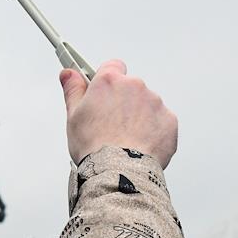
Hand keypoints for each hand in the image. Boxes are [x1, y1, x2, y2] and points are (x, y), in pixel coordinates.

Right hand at [60, 59, 177, 167]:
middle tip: (111, 124)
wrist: (119, 171)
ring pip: (146, 105)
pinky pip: (161, 122)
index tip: (103, 92)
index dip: (107, 80)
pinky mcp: (169, 120)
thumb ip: (73, 89)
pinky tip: (140, 145)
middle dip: (123, 102)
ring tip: (126, 139)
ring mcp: (155, 103)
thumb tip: (69, 73)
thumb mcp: (74, 116)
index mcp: (110, 81)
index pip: (112, 66)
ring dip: (139, 117)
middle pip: (130, 88)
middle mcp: (135, 86)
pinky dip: (153, 131)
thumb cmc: (95, 147)